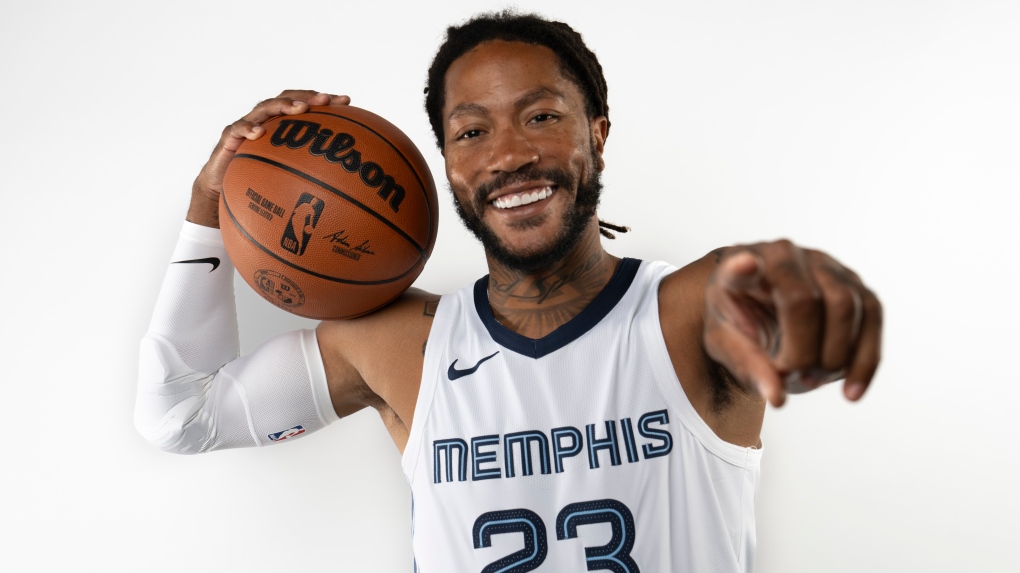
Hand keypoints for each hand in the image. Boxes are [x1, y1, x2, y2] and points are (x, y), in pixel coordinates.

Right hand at [187, 90, 350, 226]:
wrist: (222, 184)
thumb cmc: (258, 177)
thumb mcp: (287, 173)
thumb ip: (309, 170)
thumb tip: (344, 183)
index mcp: (281, 123)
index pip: (305, 104)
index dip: (325, 100)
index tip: (347, 101)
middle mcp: (265, 118)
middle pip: (287, 99)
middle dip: (307, 97)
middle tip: (325, 100)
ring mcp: (247, 125)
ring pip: (265, 107)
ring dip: (283, 106)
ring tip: (299, 109)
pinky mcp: (229, 136)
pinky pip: (238, 129)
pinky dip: (248, 128)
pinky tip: (259, 133)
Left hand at [703, 241, 882, 406]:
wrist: (763, 311)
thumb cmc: (739, 324)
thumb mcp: (726, 345)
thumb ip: (747, 366)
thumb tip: (777, 397)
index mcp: (738, 267)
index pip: (740, 266)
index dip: (742, 268)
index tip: (743, 267)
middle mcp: (784, 255)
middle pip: (806, 299)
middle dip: (803, 351)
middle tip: (789, 376)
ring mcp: (824, 265)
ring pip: (847, 305)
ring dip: (834, 356)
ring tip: (811, 380)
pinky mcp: (854, 283)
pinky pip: (872, 318)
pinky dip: (864, 360)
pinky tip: (851, 392)